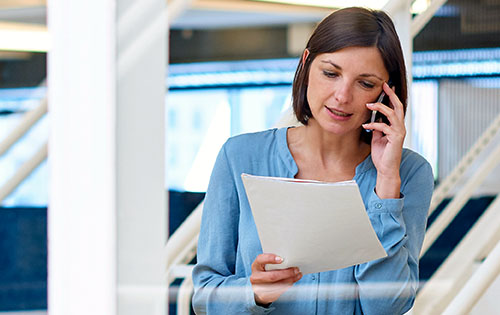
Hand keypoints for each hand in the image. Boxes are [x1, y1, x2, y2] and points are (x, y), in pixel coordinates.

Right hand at [250, 253, 301, 305]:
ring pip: (277, 285)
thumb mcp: (266, 265)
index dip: (270, 258)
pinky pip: (279, 292)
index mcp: (256, 266)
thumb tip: (289, 260)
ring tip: (298, 275)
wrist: (259, 287)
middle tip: (296, 269)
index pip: (261, 259)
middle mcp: (255, 277)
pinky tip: (293, 281)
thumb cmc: (265, 271)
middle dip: (286, 273)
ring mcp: (259, 288)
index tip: (281, 259)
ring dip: (290, 280)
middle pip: (272, 276)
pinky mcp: (265, 296)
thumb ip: (274, 262)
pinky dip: (288, 285)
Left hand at [362, 82, 404, 197]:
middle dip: (391, 95)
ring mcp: (399, 132)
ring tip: (368, 105)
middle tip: (384, 85)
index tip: (385, 86)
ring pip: (392, 114)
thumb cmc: (382, 154)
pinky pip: (384, 127)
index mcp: (396, 126)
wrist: (386, 169)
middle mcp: (400, 127)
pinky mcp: (395, 139)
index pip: (395, 107)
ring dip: (380, 108)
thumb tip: (372, 118)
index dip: (391, 96)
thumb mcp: (377, 137)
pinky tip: (365, 125)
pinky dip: (374, 125)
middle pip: (398, 106)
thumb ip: (377, 127)